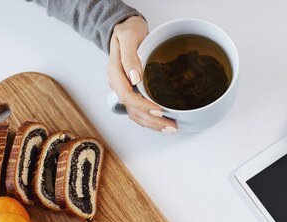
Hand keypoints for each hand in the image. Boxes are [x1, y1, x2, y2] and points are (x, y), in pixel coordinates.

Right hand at [107, 16, 177, 133]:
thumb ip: (130, 57)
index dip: (143, 105)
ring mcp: (124, 90)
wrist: (126, 29)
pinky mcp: (132, 92)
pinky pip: (138, 110)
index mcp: (115, 73)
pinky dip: (150, 119)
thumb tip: (134, 79)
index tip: (159, 110)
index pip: (127, 96)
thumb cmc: (128, 31)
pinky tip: (162, 122)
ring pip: (135, 114)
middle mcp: (118, 85)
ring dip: (152, 124)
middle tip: (171, 125)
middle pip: (132, 109)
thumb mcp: (129, 37)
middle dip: (152, 120)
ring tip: (170, 128)